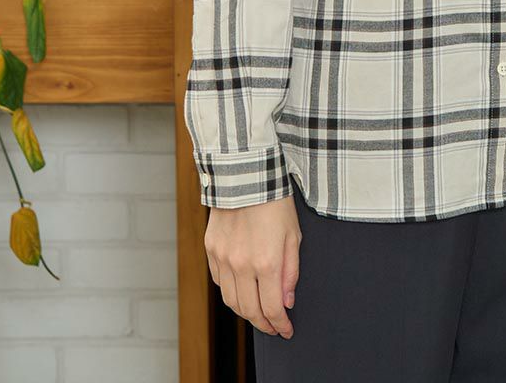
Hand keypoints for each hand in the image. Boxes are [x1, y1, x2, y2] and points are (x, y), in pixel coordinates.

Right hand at [203, 194, 300, 337]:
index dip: (280, 325)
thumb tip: (287, 301)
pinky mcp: (211, 250)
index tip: (286, 330)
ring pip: (231, 301)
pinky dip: (231, 292)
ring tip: (259, 312)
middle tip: (274, 326)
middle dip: (264, 324)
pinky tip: (242, 290)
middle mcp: (242, 264)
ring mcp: (223, 258)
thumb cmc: (274, 202)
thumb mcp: (294, 236)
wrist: (246, 176)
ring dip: (246, 312)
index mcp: (267, 262)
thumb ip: (290, 271)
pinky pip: (220, 282)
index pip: (272, 308)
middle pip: (250, 311)